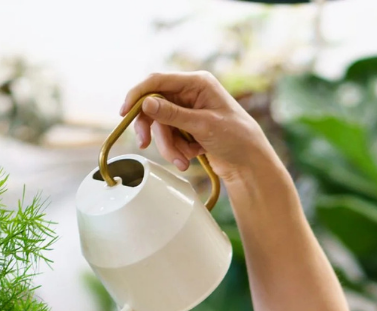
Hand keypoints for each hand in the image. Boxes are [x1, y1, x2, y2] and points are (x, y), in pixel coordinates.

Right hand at [119, 72, 278, 185]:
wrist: (251, 164)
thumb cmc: (237, 138)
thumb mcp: (204, 125)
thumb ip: (173, 115)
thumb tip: (145, 104)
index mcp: (197, 83)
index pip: (158, 81)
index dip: (138, 94)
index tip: (124, 112)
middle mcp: (191, 93)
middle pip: (155, 106)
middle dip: (154, 129)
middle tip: (145, 144)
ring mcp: (189, 111)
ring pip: (161, 125)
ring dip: (168, 145)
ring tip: (183, 161)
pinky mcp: (188, 128)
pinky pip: (170, 136)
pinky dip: (177, 149)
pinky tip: (191, 157)